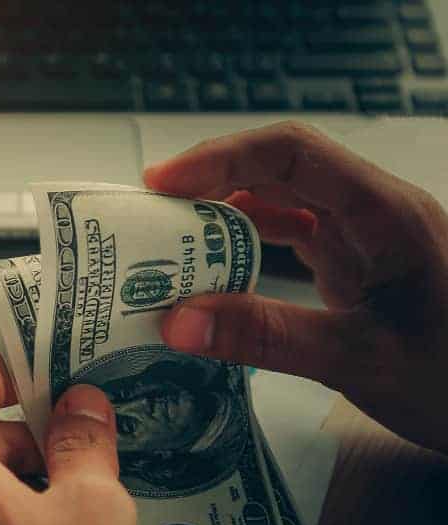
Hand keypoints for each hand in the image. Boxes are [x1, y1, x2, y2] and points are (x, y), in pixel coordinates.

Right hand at [145, 121, 447, 450]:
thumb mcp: (360, 361)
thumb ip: (268, 337)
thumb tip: (180, 320)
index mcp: (386, 215)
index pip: (291, 152)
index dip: (220, 157)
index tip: (161, 183)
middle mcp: (375, 214)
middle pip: (279, 169)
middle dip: (209, 184)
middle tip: (150, 215)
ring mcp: (367, 238)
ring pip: (282, 201)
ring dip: (224, 216)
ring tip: (170, 243)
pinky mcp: (359, 264)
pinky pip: (293, 236)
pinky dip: (247, 246)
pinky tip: (216, 270)